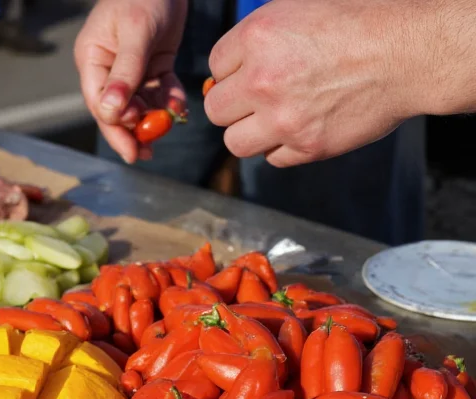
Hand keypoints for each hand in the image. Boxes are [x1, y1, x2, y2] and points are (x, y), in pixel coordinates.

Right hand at [75, 0, 187, 163]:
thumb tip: (111, 112)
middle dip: (132, 131)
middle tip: (147, 153)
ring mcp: (131, 68)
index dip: (114, 127)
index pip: (100, 102)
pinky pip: (160, 90)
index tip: (131, 148)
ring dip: (153, 118)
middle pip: (117, 109)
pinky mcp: (154, 64)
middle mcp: (108, 68)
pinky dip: (169, 100)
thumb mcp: (135, 32)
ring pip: (140, 103)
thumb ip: (125, 72)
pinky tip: (179, 109)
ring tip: (168, 129)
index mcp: (93, 59)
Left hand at [204, 0, 421, 166]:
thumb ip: (258, 39)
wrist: (408, 53)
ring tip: (276, 118)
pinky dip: (283, 148)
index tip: (250, 71)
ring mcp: (282, 119)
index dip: (233, 70)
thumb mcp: (299, 10)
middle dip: (234, 105)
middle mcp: (261, 80)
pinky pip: (273, 159)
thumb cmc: (360, 24)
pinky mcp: (306, 147)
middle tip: (258, 99)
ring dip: (251, 132)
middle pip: (216, 110)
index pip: (215, 67)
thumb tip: (228, 69)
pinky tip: (303, 127)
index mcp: (257, 38)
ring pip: (235, 142)